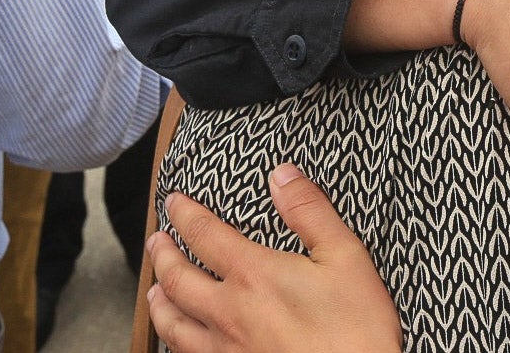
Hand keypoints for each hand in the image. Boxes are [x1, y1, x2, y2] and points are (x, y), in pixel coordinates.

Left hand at [147, 164, 401, 352]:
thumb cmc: (355, 329)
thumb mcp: (345, 257)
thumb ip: (310, 212)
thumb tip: (282, 175)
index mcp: (254, 275)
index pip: (204, 235)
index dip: (185, 214)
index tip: (174, 202)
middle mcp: (228, 312)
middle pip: (176, 279)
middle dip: (162, 255)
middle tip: (156, 241)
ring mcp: (225, 350)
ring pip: (172, 324)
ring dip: (158, 301)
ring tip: (154, 290)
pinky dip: (173, 342)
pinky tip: (179, 339)